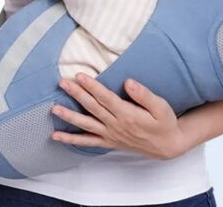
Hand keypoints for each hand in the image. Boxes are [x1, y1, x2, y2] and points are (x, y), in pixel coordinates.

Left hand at [51, 73, 185, 160]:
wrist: (168, 146)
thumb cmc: (165, 123)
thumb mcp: (161, 106)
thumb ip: (144, 95)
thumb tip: (128, 82)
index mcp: (127, 114)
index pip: (105, 98)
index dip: (92, 86)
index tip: (80, 76)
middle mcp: (116, 125)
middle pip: (92, 108)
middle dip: (76, 94)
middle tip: (63, 83)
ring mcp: (111, 135)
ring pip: (86, 125)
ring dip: (69, 116)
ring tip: (54, 109)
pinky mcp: (109, 141)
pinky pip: (87, 142)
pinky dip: (72, 139)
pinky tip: (57, 136)